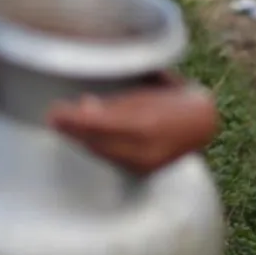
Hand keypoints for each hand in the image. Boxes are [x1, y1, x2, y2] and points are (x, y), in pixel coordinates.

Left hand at [49, 74, 217, 172]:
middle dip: (73, 130)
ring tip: (63, 125)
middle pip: (97, 143)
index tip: (54, 112)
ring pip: (102, 153)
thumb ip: (117, 98)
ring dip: (80, 139)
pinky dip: (95, 147)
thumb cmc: (172, 94)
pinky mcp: (143, 170)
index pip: (99, 126)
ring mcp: (145, 162)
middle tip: (53, 117)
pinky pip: (112, 159)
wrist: (202, 121)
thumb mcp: (145, 84)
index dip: (74, 120)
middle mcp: (145, 147)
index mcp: (145, 123)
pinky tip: (83, 137)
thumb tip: (85, 104)